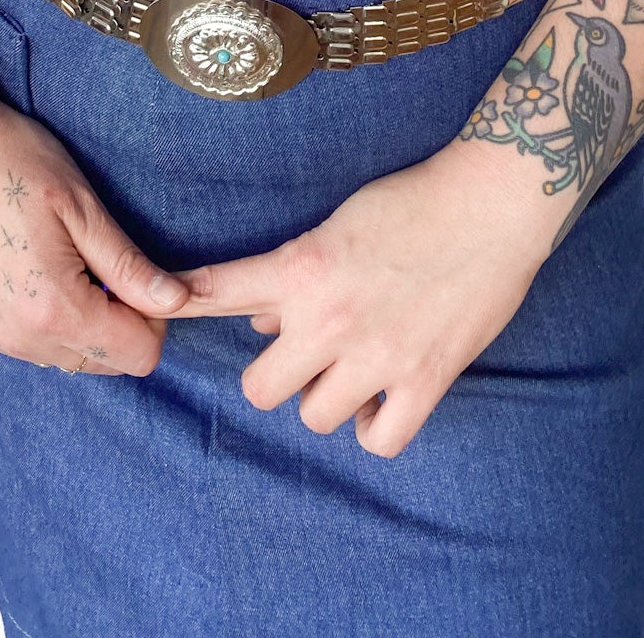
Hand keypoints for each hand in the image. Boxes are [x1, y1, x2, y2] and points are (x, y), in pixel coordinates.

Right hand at [0, 85, 191, 373]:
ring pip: (66, 356)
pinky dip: (48, 320)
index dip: (154, 317)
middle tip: (106, 262)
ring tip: (69, 261)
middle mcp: (17, 336)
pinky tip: (39, 268)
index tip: (141, 276)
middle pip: (103, 363)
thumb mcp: (82, 206)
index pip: (136, 355)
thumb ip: (129, 266)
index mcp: (52, 308)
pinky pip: (30, 344)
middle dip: (120, 322)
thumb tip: (175, 303)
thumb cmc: (12, 162)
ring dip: (83, 322)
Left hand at [172, 140, 553, 455]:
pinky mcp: (424, 381)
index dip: (178, 306)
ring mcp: (377, 356)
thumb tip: (262, 325)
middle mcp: (330, 319)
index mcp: (302, 268)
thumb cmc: (412, 201)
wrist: (491, 203)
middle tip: (302, 356)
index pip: (218, 292)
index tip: (152, 313)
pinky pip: (379, 441)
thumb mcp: (337, 223)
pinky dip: (376, 428)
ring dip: (328, 398)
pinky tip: (383, 401)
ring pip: (315, 417)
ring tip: (353, 370)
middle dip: (276, 374)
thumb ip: (292, 272)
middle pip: (260, 389)